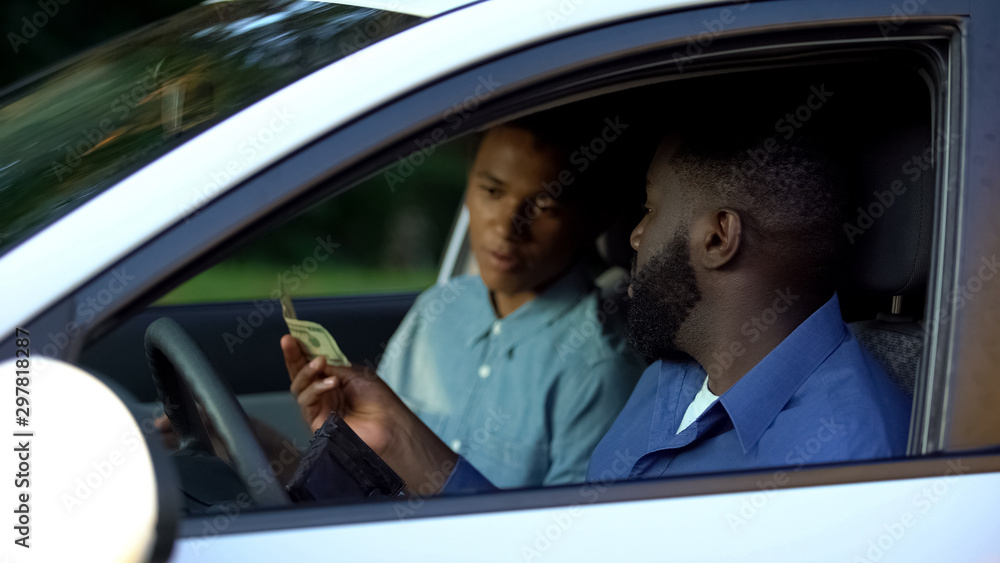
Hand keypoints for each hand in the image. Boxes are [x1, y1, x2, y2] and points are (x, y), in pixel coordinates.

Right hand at [281, 335, 457, 492]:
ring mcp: (319, 409)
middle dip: (293, 357)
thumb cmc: (379, 400)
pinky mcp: (316, 422)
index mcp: (334, 381)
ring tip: (319, 363)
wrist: (389, 424)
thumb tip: (314, 359)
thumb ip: (332, 367)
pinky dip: (316, 389)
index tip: (293, 336)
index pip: (313, 365)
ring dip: (307, 372)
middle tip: (288, 342)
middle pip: (300, 375)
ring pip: (299, 388)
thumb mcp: (355, 374)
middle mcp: (324, 395)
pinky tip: (330, 383)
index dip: (302, 351)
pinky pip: (307, 402)